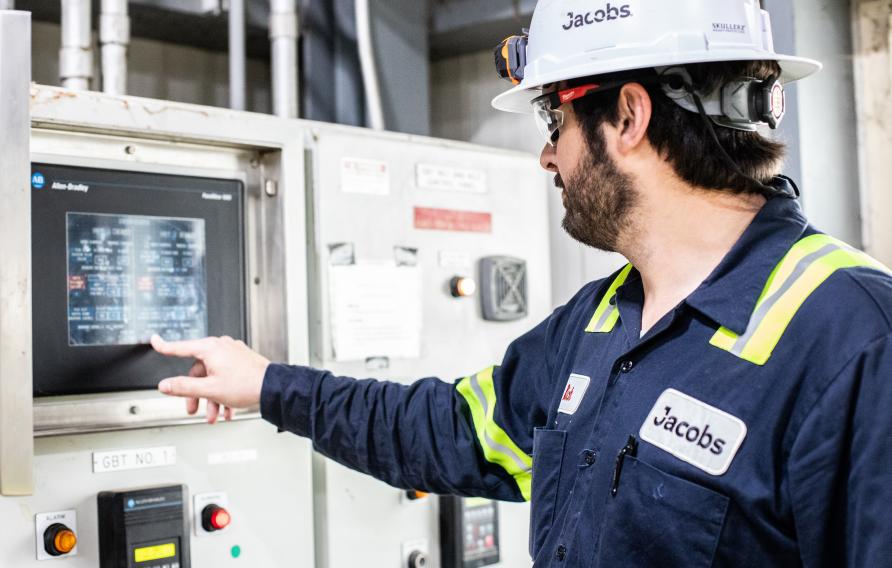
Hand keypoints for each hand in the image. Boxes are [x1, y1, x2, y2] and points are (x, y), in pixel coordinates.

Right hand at [151, 335, 269, 423]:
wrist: (273, 388)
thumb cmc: (246, 385)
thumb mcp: (209, 389)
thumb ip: (183, 387)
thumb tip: (166, 385)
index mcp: (210, 349)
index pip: (180, 348)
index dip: (165, 346)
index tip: (155, 341)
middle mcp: (221, 347)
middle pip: (198, 370)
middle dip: (196, 394)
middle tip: (194, 410)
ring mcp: (233, 353)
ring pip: (213, 376)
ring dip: (211, 398)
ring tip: (214, 415)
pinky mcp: (242, 361)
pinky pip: (225, 376)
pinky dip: (223, 393)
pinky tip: (227, 410)